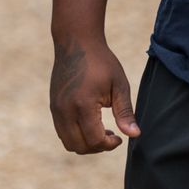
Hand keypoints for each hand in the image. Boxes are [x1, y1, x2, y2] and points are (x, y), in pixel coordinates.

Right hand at [49, 36, 139, 153]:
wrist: (76, 41)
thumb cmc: (101, 61)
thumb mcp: (119, 85)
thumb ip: (125, 112)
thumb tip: (135, 135)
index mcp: (83, 104)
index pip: (95, 140)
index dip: (109, 144)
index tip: (119, 137)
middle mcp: (65, 109)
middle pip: (80, 146)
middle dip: (98, 147)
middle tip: (111, 136)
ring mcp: (56, 108)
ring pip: (68, 142)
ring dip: (85, 143)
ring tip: (100, 131)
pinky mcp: (53, 105)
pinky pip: (62, 132)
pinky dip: (75, 135)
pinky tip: (89, 123)